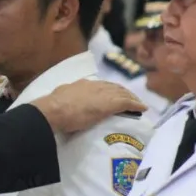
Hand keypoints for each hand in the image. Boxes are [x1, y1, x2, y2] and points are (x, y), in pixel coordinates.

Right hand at [31, 79, 146, 133]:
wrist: (54, 110)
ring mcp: (103, 94)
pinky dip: (136, 105)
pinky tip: (143, 108)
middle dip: (123, 92)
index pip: (99, 85)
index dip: (108, 89)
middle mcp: (94, 85)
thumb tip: (63, 101)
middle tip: (129, 98)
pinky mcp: (111, 104)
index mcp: (81, 84)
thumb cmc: (53, 108)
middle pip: (113, 87)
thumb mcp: (59, 97)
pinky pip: (128, 103)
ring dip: (131, 98)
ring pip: (123, 93)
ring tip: (138, 103)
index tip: (112, 94)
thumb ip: (65, 97)